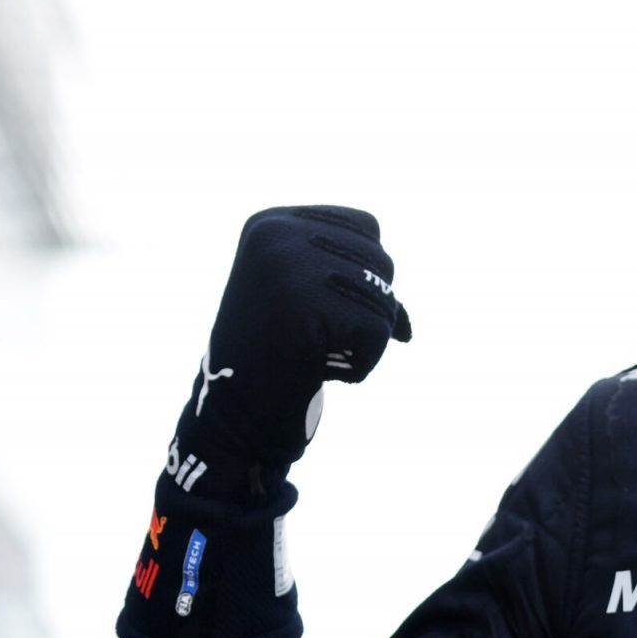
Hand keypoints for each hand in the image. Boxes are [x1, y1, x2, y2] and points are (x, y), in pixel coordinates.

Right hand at [171, 206, 411, 476]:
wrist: (231, 413)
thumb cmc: (274, 360)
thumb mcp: (307, 304)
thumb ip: (354, 288)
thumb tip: (405, 324)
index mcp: (271, 224)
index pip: (366, 226)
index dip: (367, 274)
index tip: (332, 309)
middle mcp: (276, 234)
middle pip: (380, 261)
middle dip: (369, 311)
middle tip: (321, 341)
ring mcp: (286, 267)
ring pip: (382, 299)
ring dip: (365, 341)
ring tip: (316, 354)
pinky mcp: (302, 307)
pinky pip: (376, 333)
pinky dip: (362, 364)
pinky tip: (318, 370)